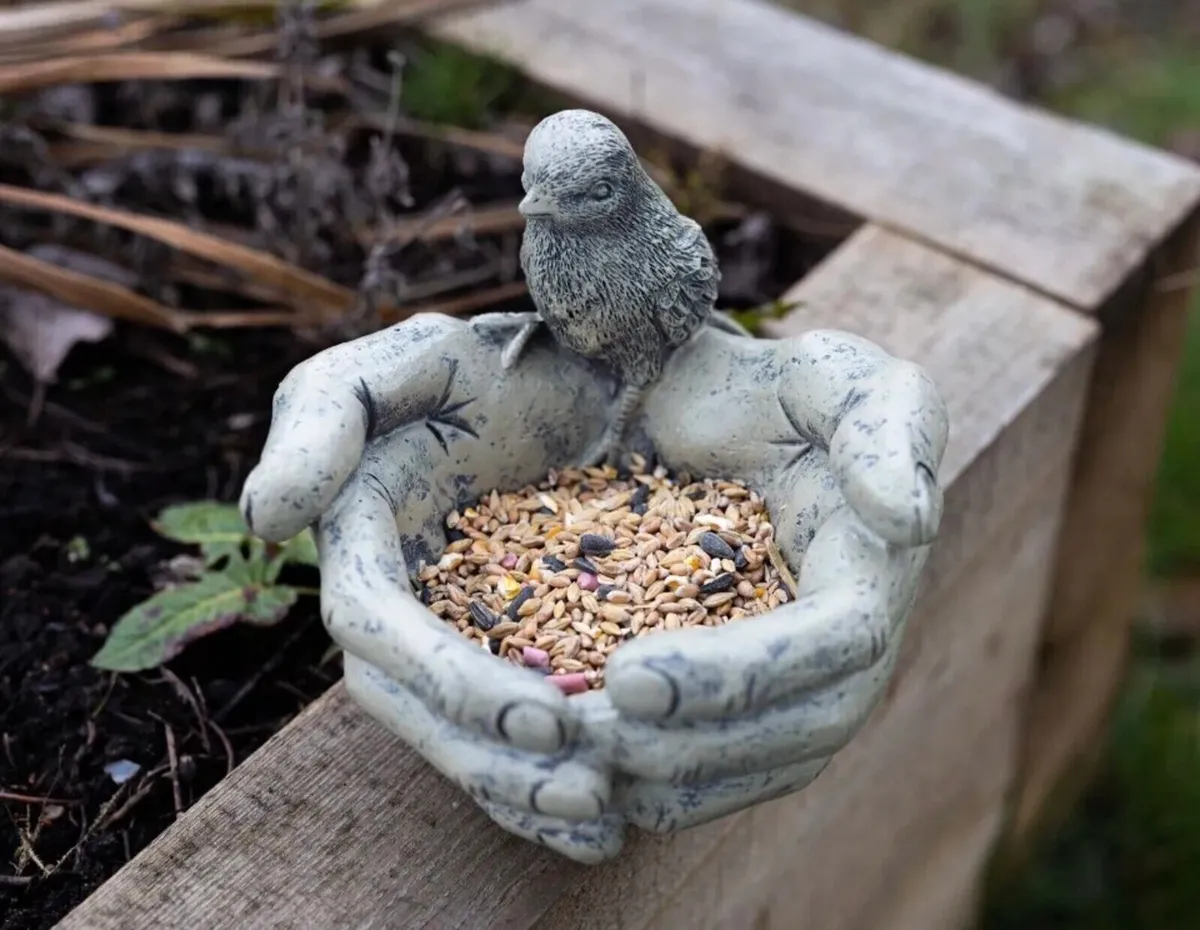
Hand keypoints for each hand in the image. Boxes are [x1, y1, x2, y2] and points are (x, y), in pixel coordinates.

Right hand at [239, 313, 626, 862]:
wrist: (578, 368)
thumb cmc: (480, 358)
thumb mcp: (406, 361)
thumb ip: (323, 420)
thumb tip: (265, 519)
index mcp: (364, 543)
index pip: (380, 631)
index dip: (448, 679)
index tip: (546, 715)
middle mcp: (403, 600)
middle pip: (417, 706)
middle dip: (490, 757)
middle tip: (591, 786)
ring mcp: (459, 630)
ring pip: (463, 733)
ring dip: (522, 787)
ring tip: (607, 818)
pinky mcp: (520, 645)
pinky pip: (516, 726)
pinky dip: (547, 779)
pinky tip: (610, 822)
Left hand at [577, 327, 947, 831]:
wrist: (714, 417)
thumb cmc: (773, 388)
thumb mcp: (831, 376)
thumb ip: (883, 425)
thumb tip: (906, 519)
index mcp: (877, 571)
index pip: (836, 644)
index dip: (743, 673)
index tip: (628, 676)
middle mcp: (853, 643)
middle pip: (805, 728)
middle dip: (700, 743)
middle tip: (589, 736)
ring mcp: (807, 679)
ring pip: (766, 765)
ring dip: (676, 780)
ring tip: (578, 768)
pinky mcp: (754, 699)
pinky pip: (730, 767)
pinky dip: (668, 788)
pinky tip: (595, 787)